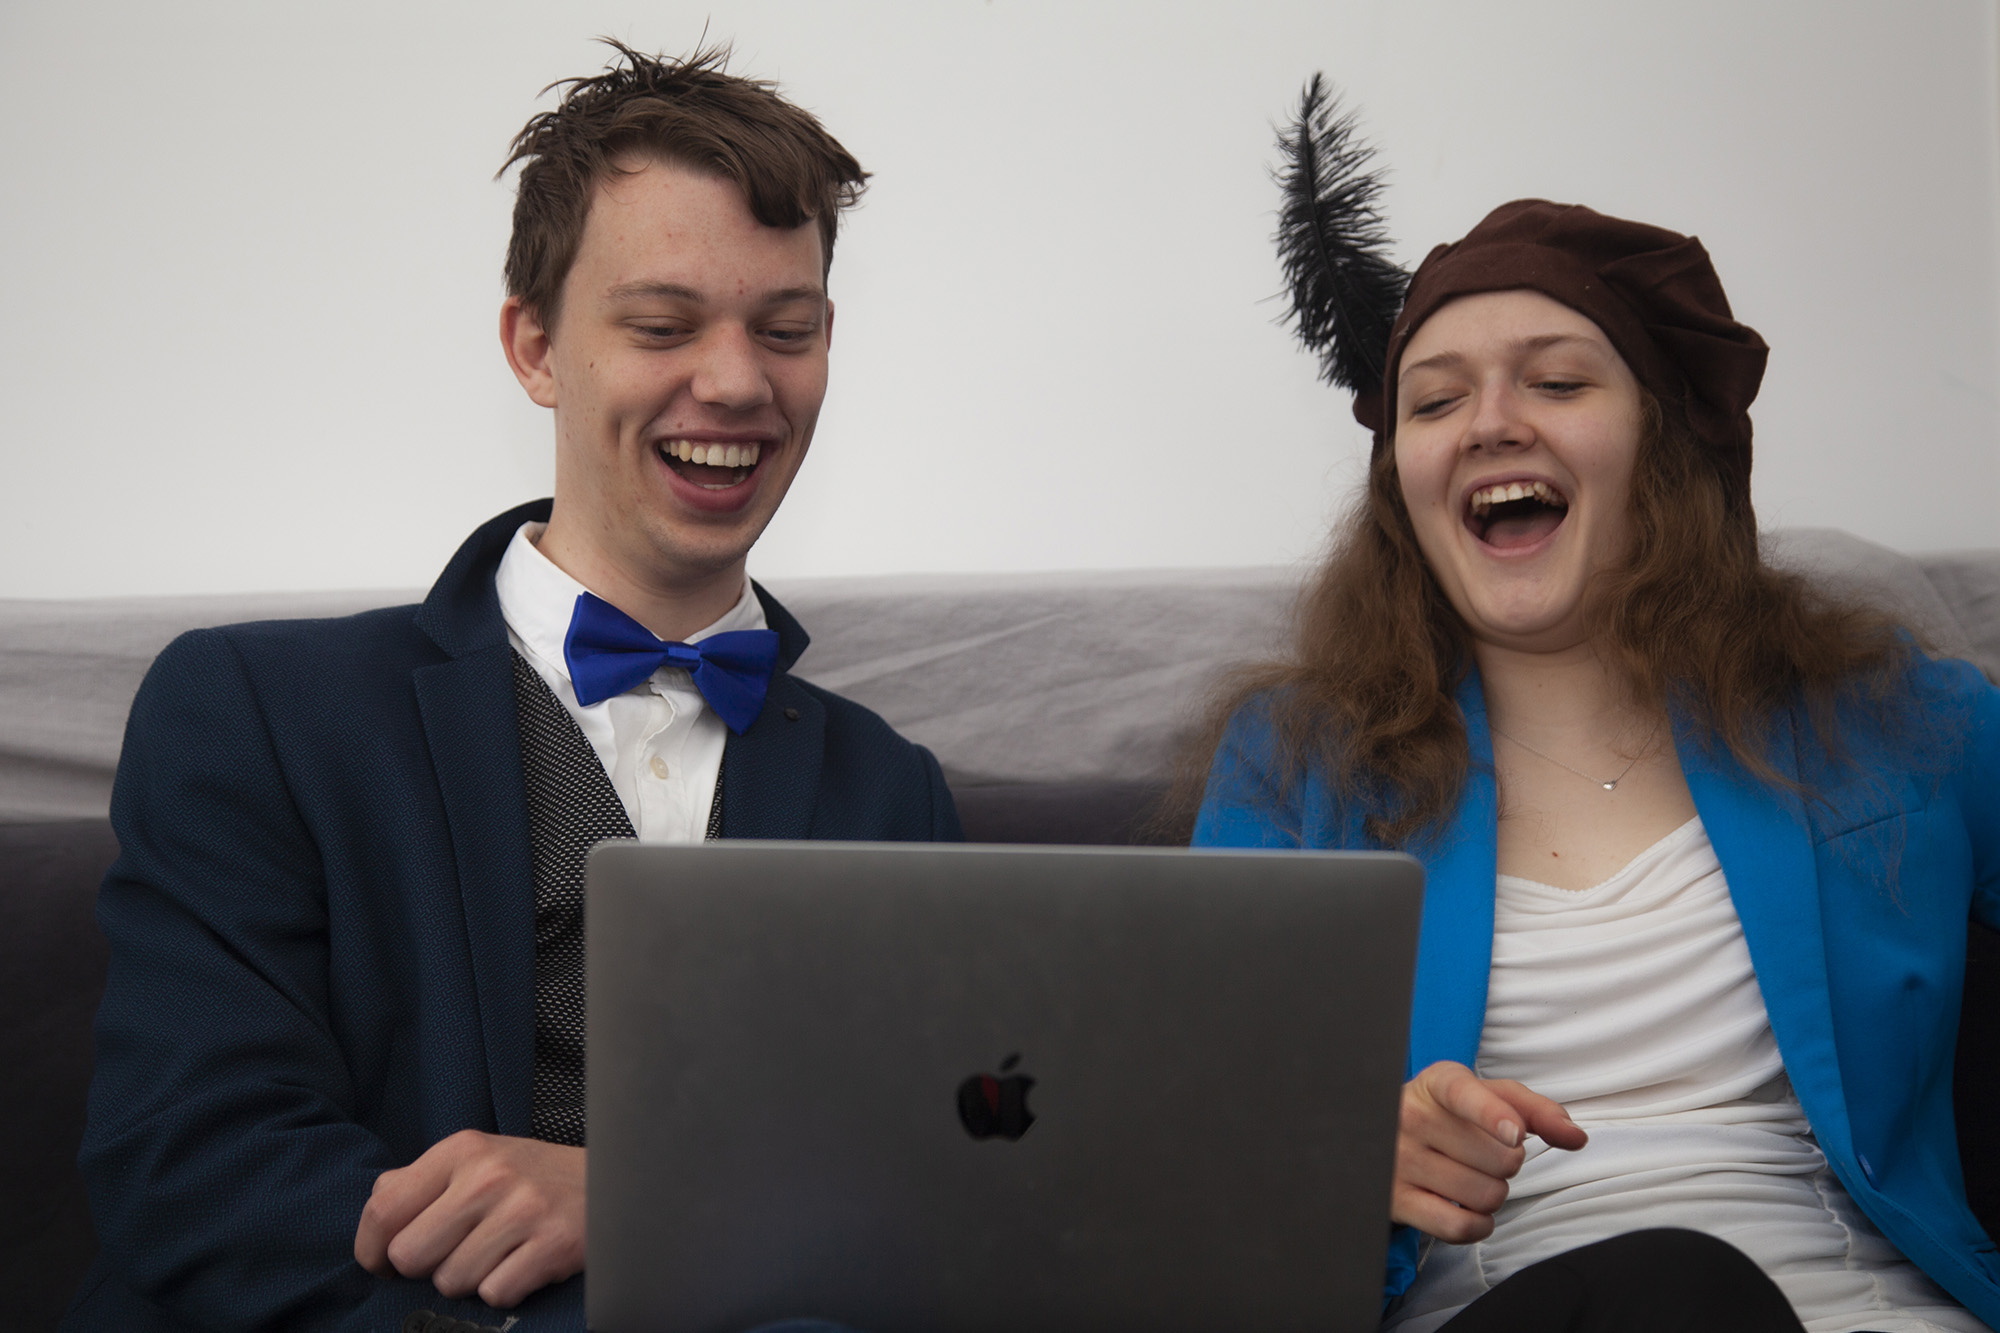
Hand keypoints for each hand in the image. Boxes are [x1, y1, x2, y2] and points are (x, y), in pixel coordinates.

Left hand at [354, 1129, 585, 1307]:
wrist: (614, 1177)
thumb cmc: (534, 1176)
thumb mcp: (479, 1159)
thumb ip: (422, 1180)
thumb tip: (377, 1212)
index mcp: (462, 1150)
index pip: (382, 1208)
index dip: (372, 1248)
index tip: (385, 1262)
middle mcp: (489, 1175)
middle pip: (410, 1255)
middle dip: (428, 1266)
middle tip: (457, 1253)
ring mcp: (524, 1209)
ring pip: (451, 1282)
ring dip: (471, 1279)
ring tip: (499, 1253)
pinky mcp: (553, 1244)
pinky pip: (495, 1294)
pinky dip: (505, 1289)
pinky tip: (523, 1264)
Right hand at [1392, 1060, 1587, 1242]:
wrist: (1386, 1135)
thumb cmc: (1450, 1116)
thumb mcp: (1488, 1098)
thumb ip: (1536, 1111)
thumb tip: (1575, 1137)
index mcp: (1437, 1084)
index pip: (1465, 1095)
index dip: (1493, 1115)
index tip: (1514, 1134)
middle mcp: (1412, 1117)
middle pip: (1499, 1158)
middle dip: (1508, 1163)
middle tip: (1483, 1154)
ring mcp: (1399, 1160)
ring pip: (1483, 1195)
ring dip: (1493, 1193)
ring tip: (1470, 1176)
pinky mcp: (1396, 1200)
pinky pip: (1458, 1227)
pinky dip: (1478, 1225)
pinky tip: (1467, 1208)